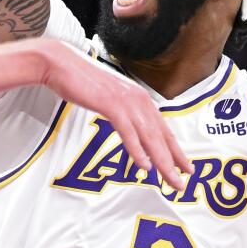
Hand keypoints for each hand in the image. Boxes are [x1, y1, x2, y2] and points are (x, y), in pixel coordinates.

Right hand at [40, 41, 192, 189]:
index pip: (163, 129)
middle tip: (182, 183)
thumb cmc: (81, 81)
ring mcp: (126, 101)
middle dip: (174, 161)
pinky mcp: (111, 104)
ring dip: (162, 161)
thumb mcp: (108, 97)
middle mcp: (138, 99)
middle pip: (161, 136)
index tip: (185, 168)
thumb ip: (122, 110)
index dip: (176, 151)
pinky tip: (144, 165)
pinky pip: (128, 132)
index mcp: (139, 97)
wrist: (61, 64)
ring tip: (170, 180)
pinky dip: (137, 150)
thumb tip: (129, 126)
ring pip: (149, 137)